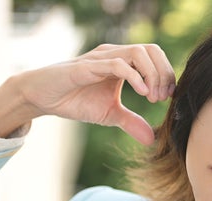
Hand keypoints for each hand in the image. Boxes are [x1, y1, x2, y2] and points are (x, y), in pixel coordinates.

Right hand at [0, 43, 174, 143]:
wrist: (43, 98)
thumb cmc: (76, 101)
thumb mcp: (110, 115)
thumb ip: (131, 122)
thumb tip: (152, 139)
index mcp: (123, 62)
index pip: (155, 57)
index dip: (167, 75)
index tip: (168, 98)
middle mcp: (114, 55)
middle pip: (151, 50)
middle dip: (163, 73)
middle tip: (162, 98)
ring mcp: (101, 58)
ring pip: (138, 52)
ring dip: (152, 74)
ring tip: (152, 97)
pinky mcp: (88, 66)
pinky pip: (117, 64)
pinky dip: (135, 77)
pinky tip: (142, 94)